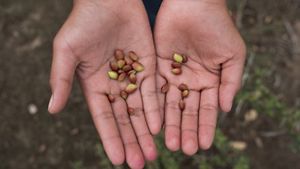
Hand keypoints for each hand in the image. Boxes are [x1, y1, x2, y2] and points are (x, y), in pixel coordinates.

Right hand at [48, 0, 160, 167]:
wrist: (109, 1)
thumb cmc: (83, 23)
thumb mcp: (66, 51)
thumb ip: (61, 79)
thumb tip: (51, 109)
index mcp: (95, 86)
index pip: (104, 119)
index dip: (110, 139)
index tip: (117, 160)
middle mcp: (115, 86)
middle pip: (124, 120)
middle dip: (131, 142)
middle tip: (139, 164)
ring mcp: (133, 77)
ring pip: (140, 110)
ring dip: (146, 132)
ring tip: (151, 154)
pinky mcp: (149, 66)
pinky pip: (153, 91)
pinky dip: (156, 109)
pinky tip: (160, 126)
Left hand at [155, 0, 245, 154]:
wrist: (194, 5)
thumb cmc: (218, 27)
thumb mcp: (233, 55)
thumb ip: (230, 83)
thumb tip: (226, 110)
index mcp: (210, 81)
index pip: (208, 109)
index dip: (206, 127)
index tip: (205, 145)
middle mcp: (191, 82)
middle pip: (188, 111)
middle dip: (187, 130)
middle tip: (185, 150)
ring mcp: (173, 76)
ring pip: (171, 105)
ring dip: (171, 124)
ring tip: (170, 144)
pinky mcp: (156, 67)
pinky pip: (155, 90)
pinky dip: (155, 107)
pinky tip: (154, 123)